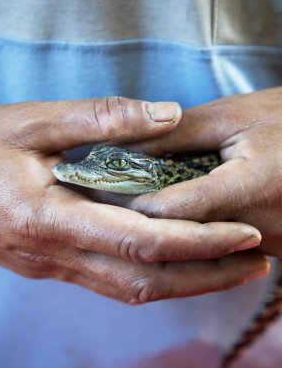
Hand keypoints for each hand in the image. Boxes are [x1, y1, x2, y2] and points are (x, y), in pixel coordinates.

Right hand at [0, 97, 266, 302]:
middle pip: (146, 281)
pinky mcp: (51, 263)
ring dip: (184, 282)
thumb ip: (103, 119)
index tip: (243, 234)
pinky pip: (112, 280)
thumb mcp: (33, 122)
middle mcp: (55, 255)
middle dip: (207, 276)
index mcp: (50, 219)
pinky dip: (153, 274)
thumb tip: (167, 114)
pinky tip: (174, 260)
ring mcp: (53, 266)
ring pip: (131, 289)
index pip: (142, 240)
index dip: (199, 241)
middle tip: (254, 263)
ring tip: (227, 266)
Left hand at [108, 88, 281, 257]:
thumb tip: (124, 149)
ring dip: (162, 226)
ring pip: (194, 248)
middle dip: (139, 217)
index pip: (171, 210)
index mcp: (251, 189)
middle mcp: (259, 231)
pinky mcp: (269, 250)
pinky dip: (190, 231)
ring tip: (135, 199)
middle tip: (108, 195)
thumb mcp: (232, 117)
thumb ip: (175, 134)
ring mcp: (266, 247)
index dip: (132, 200)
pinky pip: (215, 249)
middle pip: (177, 236)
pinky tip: (175, 211)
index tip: (102, 187)